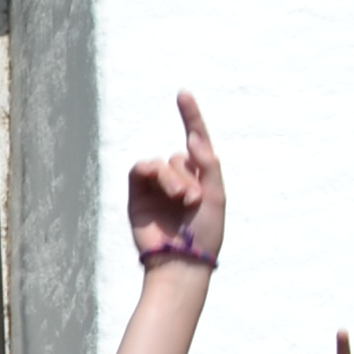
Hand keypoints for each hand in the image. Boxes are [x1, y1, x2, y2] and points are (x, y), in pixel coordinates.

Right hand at [127, 89, 225, 266]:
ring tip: (181, 200)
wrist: (180, 259)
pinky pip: (140, 169)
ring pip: (160, 164)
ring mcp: (156, 188)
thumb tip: (192, 138)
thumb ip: (207, 164)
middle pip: (178, 157)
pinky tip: (161, 189)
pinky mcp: (137, 196)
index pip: (194, 142)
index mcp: (200, 178)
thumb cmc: (204, 232)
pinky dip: (152, 173)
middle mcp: (177, 180)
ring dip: (171, 179)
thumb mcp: (216, 194)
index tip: (182, 93)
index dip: (190, 117)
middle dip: (186, 175)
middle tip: (193, 200)